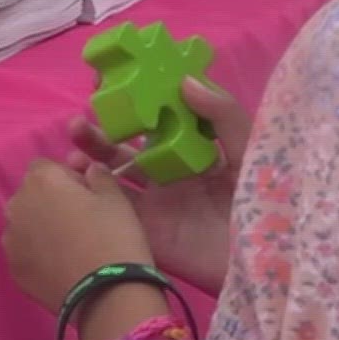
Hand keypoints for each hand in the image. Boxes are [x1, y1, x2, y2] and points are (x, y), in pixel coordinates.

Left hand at [3, 159, 153, 313]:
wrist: (106, 294)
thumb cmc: (114, 237)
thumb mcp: (116, 198)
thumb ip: (98, 175)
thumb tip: (88, 168)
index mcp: (40, 180)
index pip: (46, 167)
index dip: (67, 178)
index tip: (87, 197)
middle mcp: (16, 204)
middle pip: (32, 195)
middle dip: (51, 202)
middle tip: (81, 224)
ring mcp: (10, 238)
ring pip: (25, 224)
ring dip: (41, 228)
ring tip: (71, 248)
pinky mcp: (13, 268)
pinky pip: (24, 252)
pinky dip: (37, 255)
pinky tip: (61, 267)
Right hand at [65, 78, 253, 293]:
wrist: (263, 263)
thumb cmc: (263, 203)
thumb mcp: (251, 152)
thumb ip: (224, 116)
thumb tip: (184, 80)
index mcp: (193, 152)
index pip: (159, 119)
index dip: (137, 99)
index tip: (117, 76)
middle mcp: (168, 173)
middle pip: (126, 143)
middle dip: (104, 125)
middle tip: (88, 104)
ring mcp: (153, 201)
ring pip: (111, 170)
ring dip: (90, 151)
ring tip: (75, 134)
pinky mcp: (142, 228)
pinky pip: (108, 206)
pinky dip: (88, 189)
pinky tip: (76, 172)